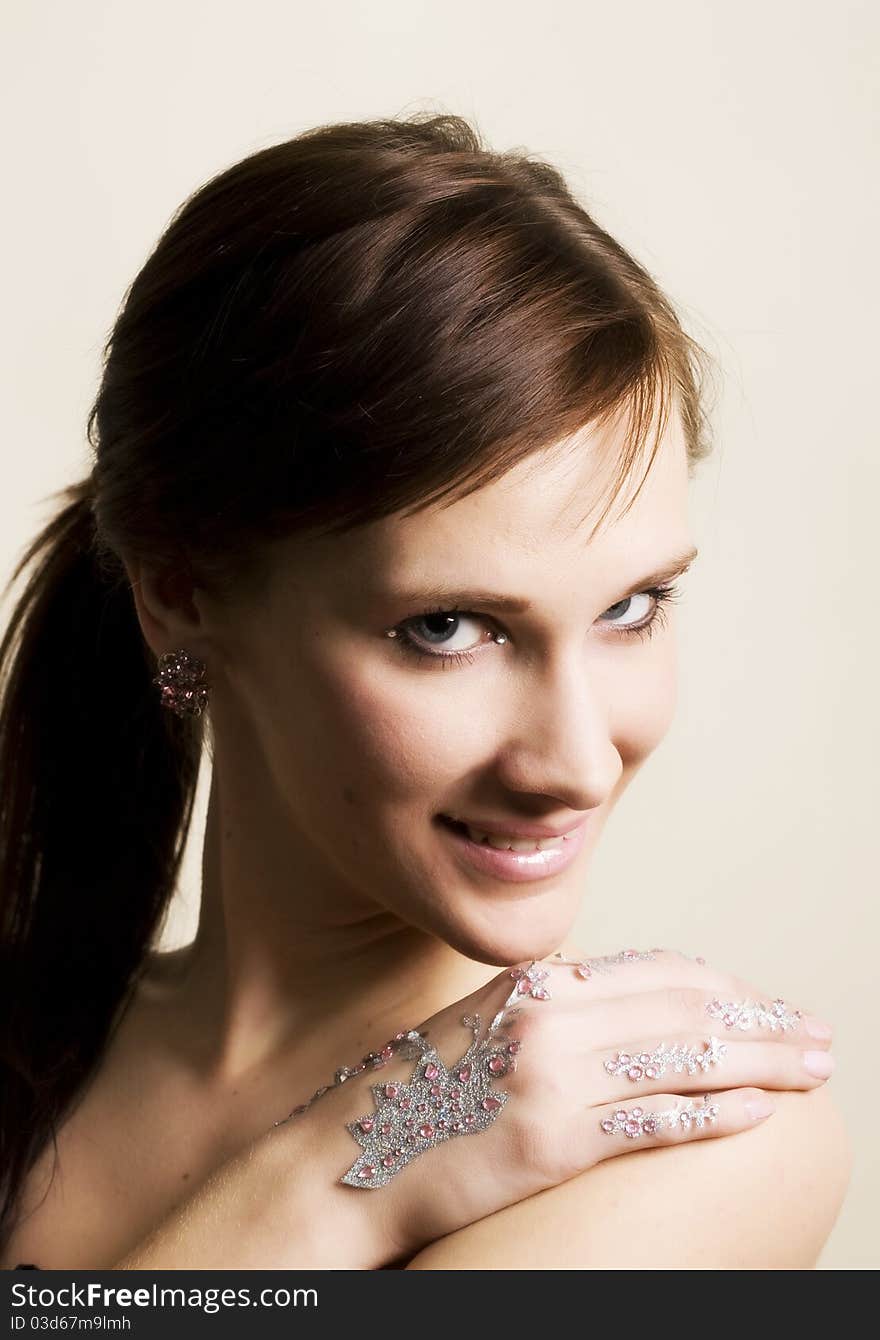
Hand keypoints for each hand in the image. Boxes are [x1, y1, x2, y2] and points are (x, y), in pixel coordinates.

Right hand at [351, 947, 833, 1253]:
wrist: (345, 1161)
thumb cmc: (412, 1101)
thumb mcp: (480, 1029)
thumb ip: (546, 1012)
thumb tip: (615, 1011)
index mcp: (533, 984)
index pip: (656, 969)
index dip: (723, 984)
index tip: (765, 1001)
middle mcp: (546, 1016)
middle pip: (684, 1005)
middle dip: (763, 1018)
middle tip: (816, 1034)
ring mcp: (548, 1075)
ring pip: (685, 1056)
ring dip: (762, 1060)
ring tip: (811, 1070)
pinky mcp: (548, 1139)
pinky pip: (654, 1120)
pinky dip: (715, 1113)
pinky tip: (757, 1111)